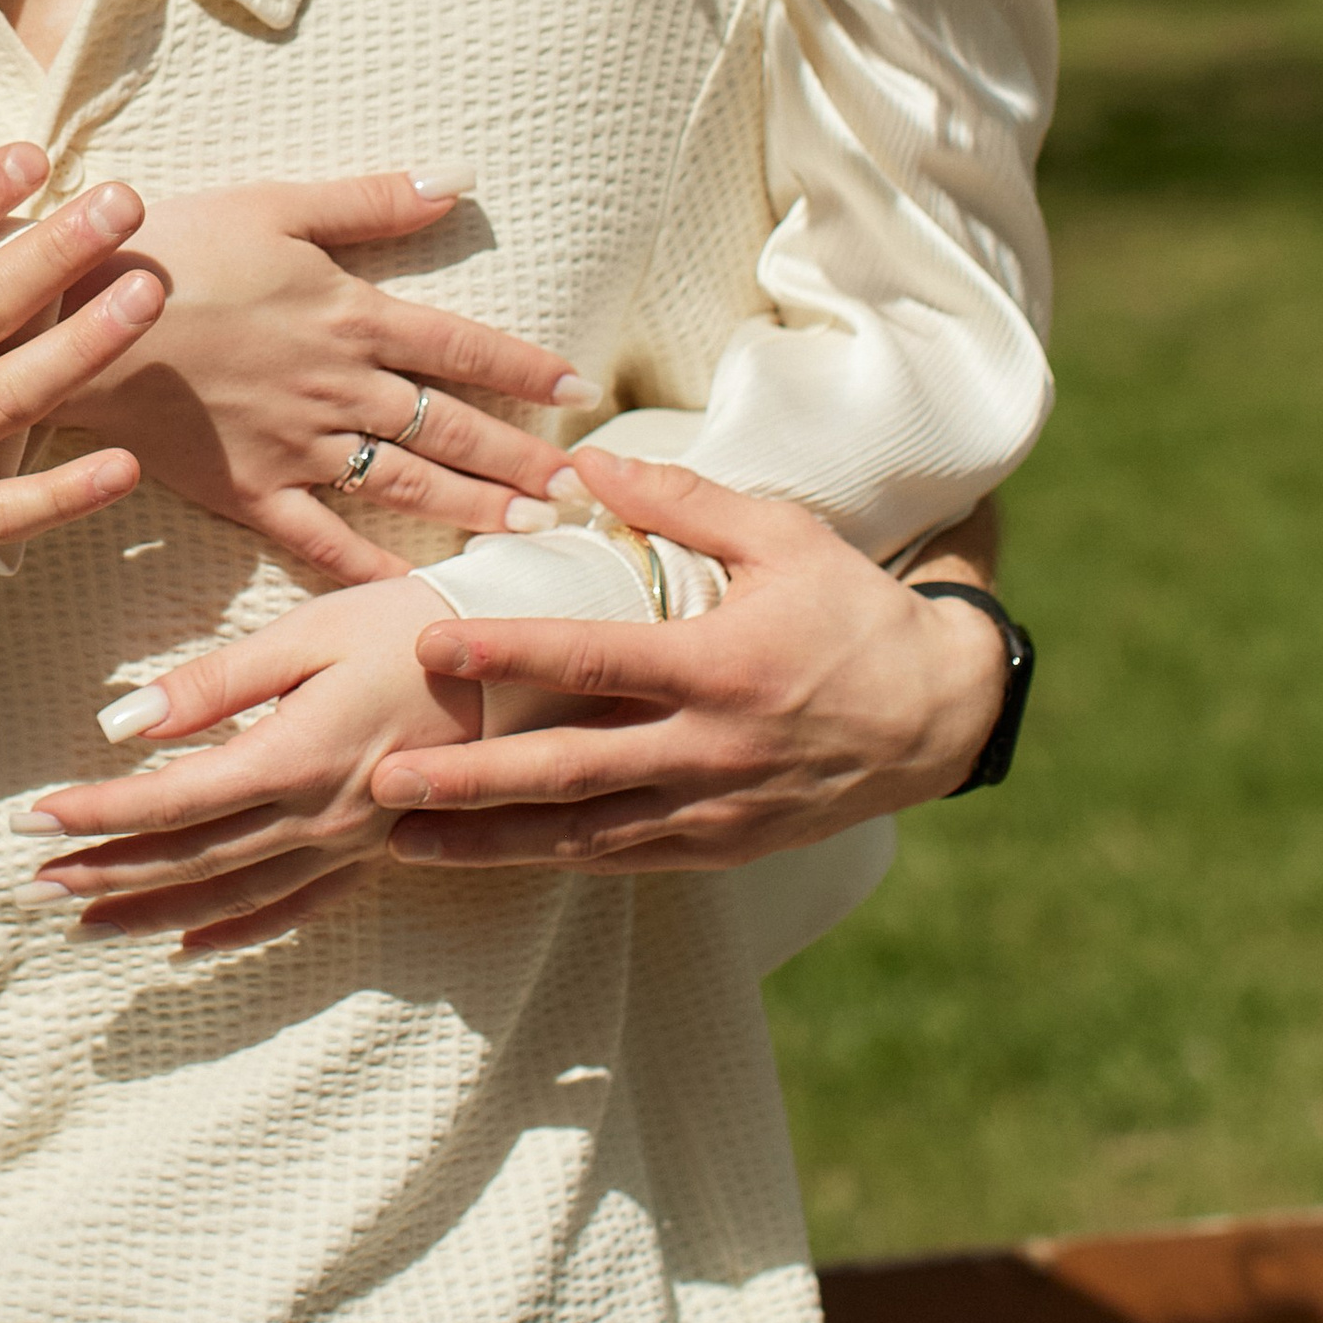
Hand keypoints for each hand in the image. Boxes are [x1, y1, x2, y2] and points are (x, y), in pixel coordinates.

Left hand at [17, 575, 483, 949]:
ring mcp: (346, 845)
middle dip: (103, 873)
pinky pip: (294, 910)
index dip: (96, 814)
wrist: (520, 664)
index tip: (30, 819)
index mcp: (294, 756)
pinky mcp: (371, 852)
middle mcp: (317, 816)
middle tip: (28, 886)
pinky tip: (186, 946)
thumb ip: (214, 683)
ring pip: (231, 897)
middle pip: (188, 860)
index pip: (171, 801)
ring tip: (82, 924)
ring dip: (150, 913)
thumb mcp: (308, 633)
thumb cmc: (406, 629)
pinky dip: (234, 932)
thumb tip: (121, 722)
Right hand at [63, 173, 594, 580]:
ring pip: (406, 485)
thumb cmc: (176, 247)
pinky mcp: (250, 490)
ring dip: (474, 509)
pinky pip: (322, 541)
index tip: (579, 392)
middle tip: (580, 487)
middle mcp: (340, 387)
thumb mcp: (277, 203)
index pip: (462, 348)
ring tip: (532, 530)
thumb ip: (371, 200)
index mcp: (352, 315)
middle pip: (452, 428)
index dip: (525, 369)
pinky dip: (369, 568)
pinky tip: (412, 592)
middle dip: (521, 459)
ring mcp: (299, 446)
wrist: (82, 319)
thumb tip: (457, 180)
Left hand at [372, 448, 1009, 870]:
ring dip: (491, 840)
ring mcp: (715, 809)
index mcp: (720, 665)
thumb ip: (680, 502)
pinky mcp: (721, 846)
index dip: (507, 654)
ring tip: (402, 837)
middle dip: (471, 780)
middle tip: (381, 779)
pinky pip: (622, 859)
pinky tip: (487, 856)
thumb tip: (586, 464)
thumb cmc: (852, 611)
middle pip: (571, 770)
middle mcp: (711, 748)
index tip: (429, 647)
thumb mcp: (783, 536)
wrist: (941, 716)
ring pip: (585, 834)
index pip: (593, 660)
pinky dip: (551, 859)